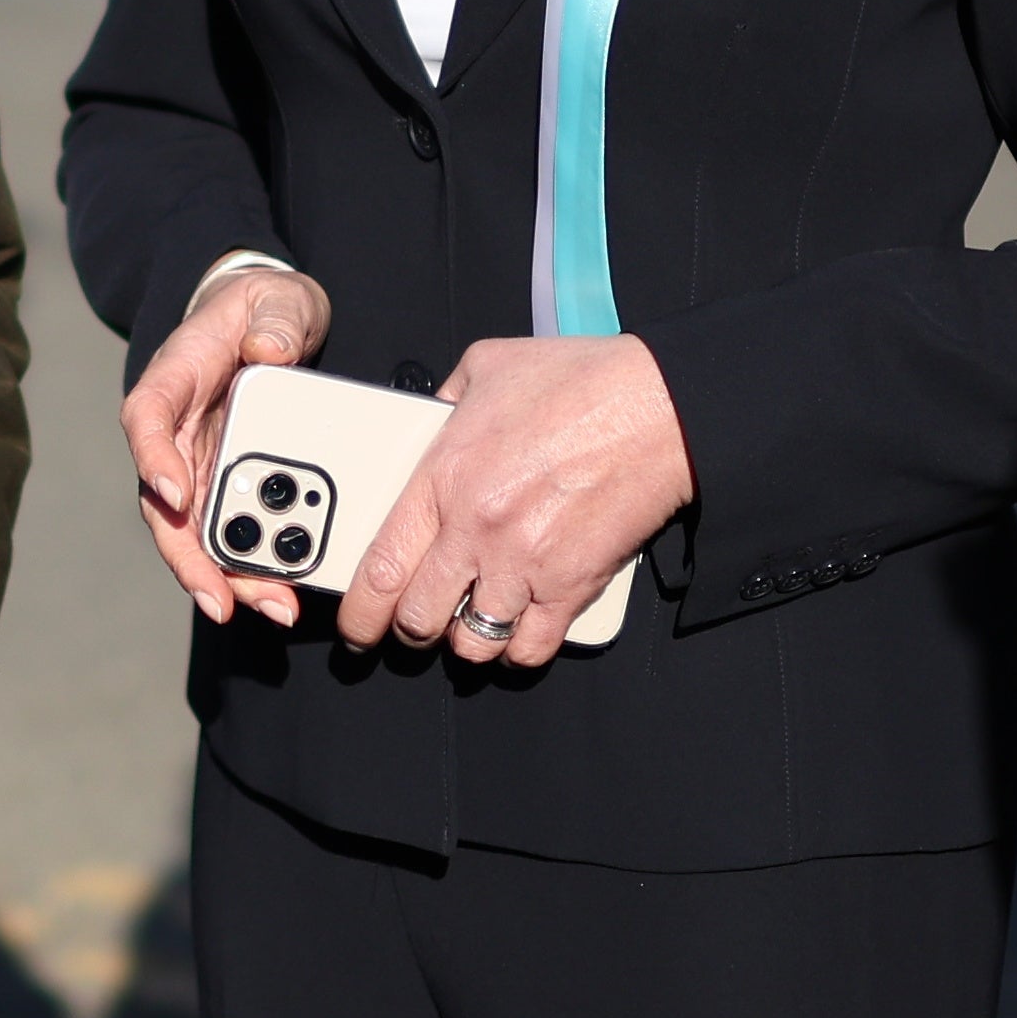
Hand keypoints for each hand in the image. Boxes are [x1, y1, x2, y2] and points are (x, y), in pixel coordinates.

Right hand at [125, 261, 330, 626]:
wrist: (271, 324)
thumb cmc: (263, 309)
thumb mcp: (275, 298)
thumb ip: (274, 318)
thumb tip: (270, 349)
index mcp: (174, 381)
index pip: (146, 418)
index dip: (154, 459)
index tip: (173, 495)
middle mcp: (176, 435)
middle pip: (166, 504)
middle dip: (192, 556)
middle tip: (222, 598)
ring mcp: (199, 466)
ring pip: (196, 533)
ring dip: (226, 577)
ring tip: (270, 606)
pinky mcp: (229, 487)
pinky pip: (232, 534)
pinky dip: (251, 568)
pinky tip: (281, 594)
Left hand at [335, 331, 686, 661]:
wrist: (658, 407)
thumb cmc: (582, 382)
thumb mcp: (487, 367)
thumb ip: (443, 399)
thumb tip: (426, 419)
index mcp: (444, 478)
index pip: (379, 569)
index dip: (360, 612)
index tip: (358, 625)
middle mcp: (477, 530)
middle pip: (418, 618)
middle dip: (410, 631)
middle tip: (415, 626)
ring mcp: (524, 564)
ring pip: (472, 643)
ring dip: (466, 641)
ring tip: (470, 623)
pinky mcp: (572, 586)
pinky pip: (530, 649)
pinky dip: (518, 650)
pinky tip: (516, 630)